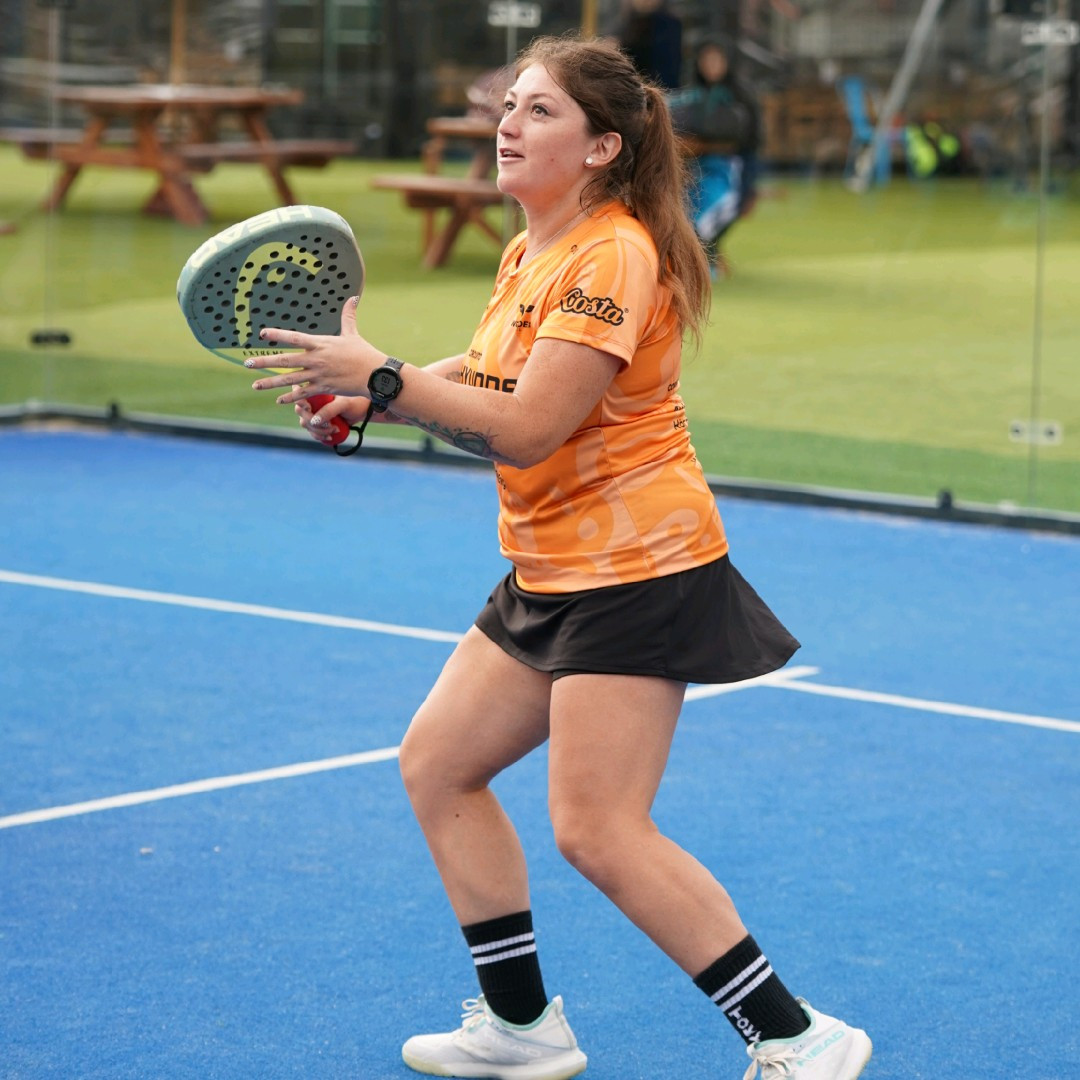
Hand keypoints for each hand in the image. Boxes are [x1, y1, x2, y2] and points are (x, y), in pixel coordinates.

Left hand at [245, 296, 384, 404]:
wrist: (374, 375)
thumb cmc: (364, 353)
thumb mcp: (353, 334)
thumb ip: (348, 317)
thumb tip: (353, 297)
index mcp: (320, 344)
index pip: (294, 338)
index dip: (277, 334)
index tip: (262, 333)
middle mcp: (316, 359)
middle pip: (285, 360)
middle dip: (264, 362)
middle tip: (247, 363)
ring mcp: (318, 375)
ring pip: (289, 379)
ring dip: (270, 383)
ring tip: (255, 385)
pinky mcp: (324, 388)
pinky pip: (303, 394)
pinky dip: (290, 397)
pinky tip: (278, 400)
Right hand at [293, 392, 361, 444]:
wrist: (362, 412)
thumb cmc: (354, 402)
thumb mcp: (343, 404)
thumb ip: (329, 410)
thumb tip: (314, 421)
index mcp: (315, 389)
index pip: (298, 391)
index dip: (299, 400)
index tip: (309, 408)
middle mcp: (312, 400)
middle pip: (300, 411)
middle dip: (312, 421)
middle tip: (329, 425)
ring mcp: (313, 412)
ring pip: (306, 424)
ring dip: (319, 430)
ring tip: (335, 430)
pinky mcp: (318, 423)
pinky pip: (312, 432)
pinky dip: (320, 436)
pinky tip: (330, 437)